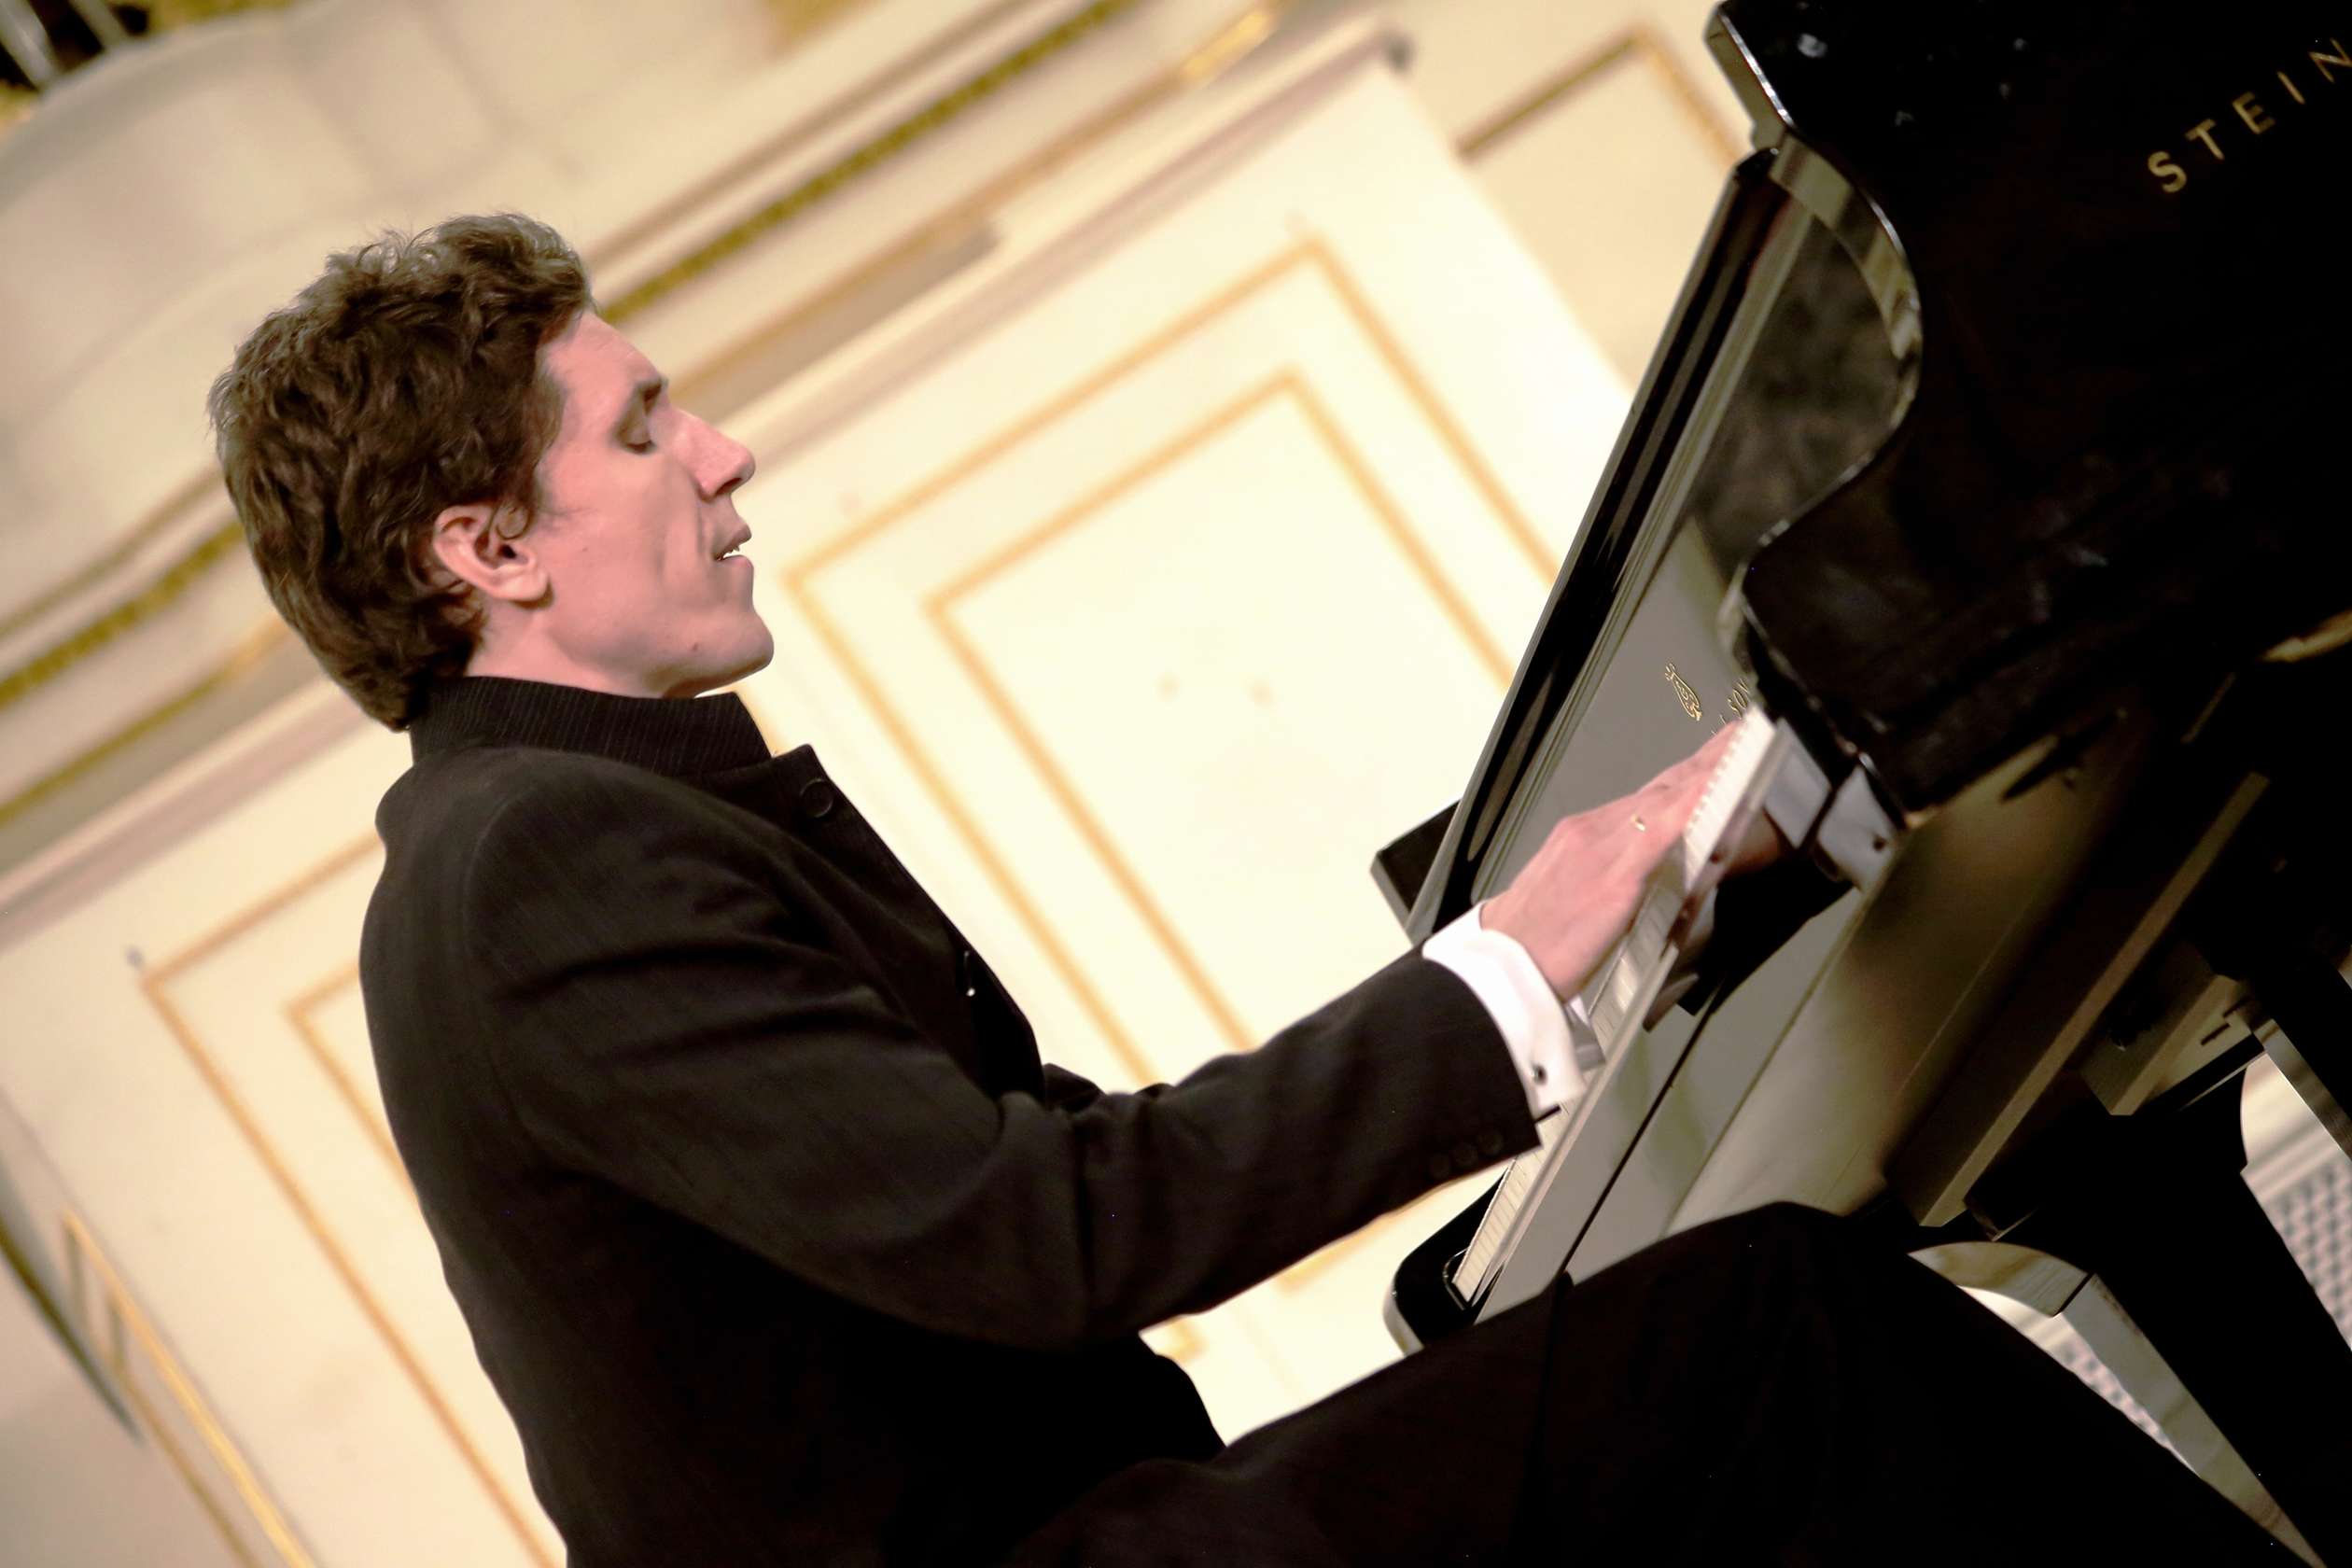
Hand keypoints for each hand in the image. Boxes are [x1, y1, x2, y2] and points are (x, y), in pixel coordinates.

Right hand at [1480, 724, 1786, 999]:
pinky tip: (1713, 790)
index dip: (1682, 774)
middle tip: (1738, 735)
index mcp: (1580, 836)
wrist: (1500, 969)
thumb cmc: (1531, 944)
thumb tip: (1641, 881)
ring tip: (1741, 749)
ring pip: (1665, 802)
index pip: (1645, 796)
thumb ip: (1604, 879)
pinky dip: (1689, 807)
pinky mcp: (1614, 879)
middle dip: (1703, 760)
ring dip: (1707, 773)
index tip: (1710, 755)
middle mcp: (1591, 832)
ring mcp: (1602, 851)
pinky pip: (1659, 834)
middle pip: (1661, 789)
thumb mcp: (1566, 897)